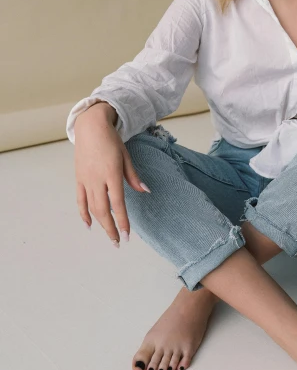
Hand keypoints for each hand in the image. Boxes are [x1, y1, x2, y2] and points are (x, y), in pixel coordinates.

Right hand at [75, 116, 150, 245]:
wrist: (90, 127)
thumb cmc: (111, 140)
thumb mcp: (125, 156)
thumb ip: (133, 176)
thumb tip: (145, 191)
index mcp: (111, 174)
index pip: (117, 203)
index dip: (122, 221)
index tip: (127, 235)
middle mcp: (97, 179)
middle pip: (103, 210)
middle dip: (111, 228)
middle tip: (119, 242)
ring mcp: (86, 180)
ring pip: (91, 208)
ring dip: (100, 224)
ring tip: (109, 236)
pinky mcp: (78, 179)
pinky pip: (80, 200)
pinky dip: (83, 214)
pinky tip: (89, 225)